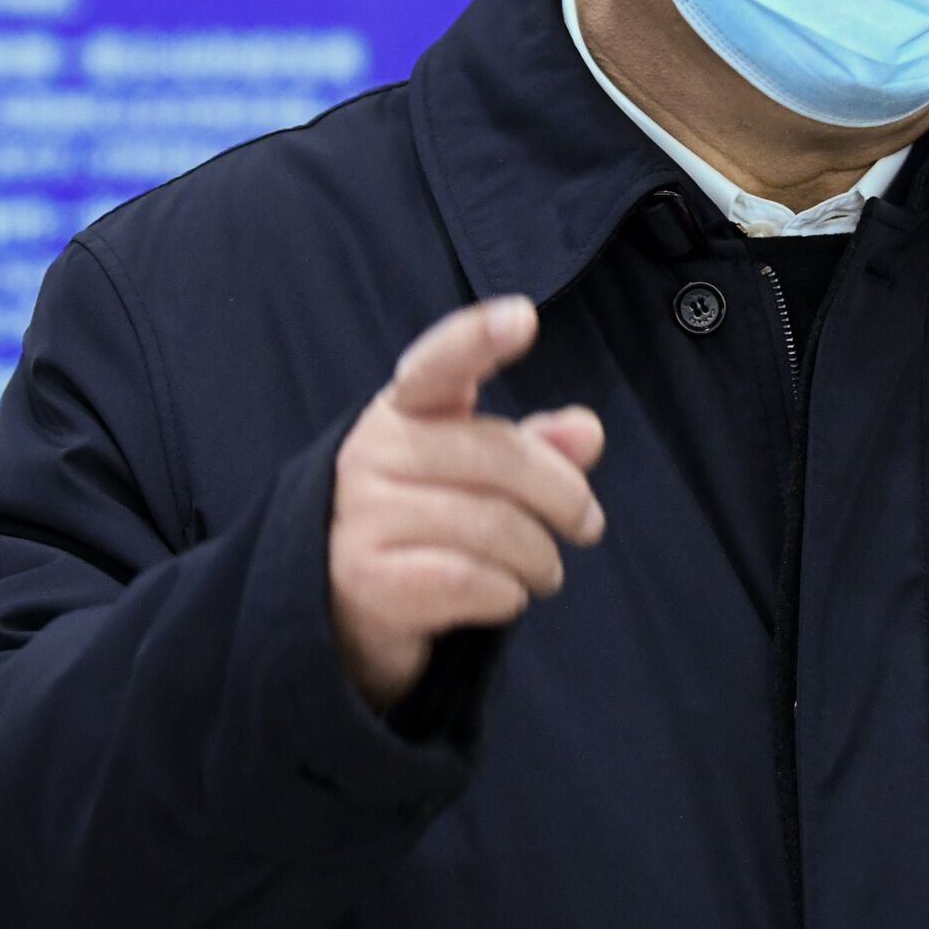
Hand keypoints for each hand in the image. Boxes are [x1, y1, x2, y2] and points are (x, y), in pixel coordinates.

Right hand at [329, 296, 606, 708]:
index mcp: (403, 410)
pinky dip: (508, 596)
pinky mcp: (368, 581)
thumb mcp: (473, 474)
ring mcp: (363, 517)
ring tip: (542, 571)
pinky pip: (473, 581)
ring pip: (495, 528)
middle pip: (501, 459)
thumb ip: (533, 447)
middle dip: (565, 499)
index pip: (440, 364)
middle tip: (586, 528)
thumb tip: (586, 430)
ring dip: (540, 560)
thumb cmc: (422, 524)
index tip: (523, 317)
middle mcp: (373, 452)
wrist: (341, 610)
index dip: (480, 340)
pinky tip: (505, 597)